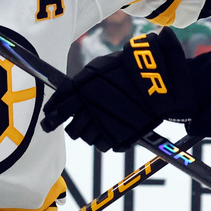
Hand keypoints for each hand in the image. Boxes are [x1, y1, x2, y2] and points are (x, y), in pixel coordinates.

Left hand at [41, 28, 194, 151]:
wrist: (160, 82)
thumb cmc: (133, 68)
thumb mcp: (105, 65)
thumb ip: (86, 79)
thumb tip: (73, 87)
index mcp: (81, 86)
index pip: (57, 103)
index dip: (52, 111)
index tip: (50, 115)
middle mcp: (86, 107)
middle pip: (70, 126)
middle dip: (72, 126)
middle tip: (76, 125)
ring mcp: (100, 123)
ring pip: (84, 137)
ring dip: (89, 133)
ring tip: (99, 126)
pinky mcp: (114, 137)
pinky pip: (101, 144)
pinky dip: (104, 140)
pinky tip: (111, 131)